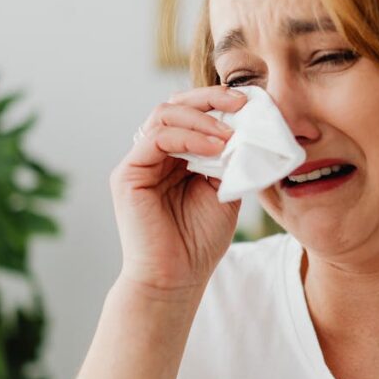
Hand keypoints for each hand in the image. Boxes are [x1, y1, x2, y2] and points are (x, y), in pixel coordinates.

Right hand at [110, 86, 247, 292]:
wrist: (176, 279)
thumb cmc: (199, 241)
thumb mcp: (224, 189)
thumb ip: (229, 158)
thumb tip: (246, 125)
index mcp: (176, 155)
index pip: (191, 112)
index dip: (218, 101)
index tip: (250, 103)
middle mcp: (154, 153)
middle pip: (175, 104)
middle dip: (210, 98)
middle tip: (241, 104)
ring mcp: (139, 161)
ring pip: (163, 114)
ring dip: (202, 119)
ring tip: (229, 135)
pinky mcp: (128, 174)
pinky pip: (156, 138)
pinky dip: (188, 136)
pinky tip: (215, 148)